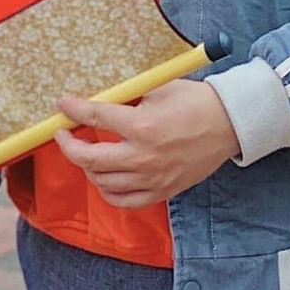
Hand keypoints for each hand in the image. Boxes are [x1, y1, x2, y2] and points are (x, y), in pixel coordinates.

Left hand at [54, 79, 239, 208]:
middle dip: (69, 146)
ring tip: (84, 153)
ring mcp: (152, 178)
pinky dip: (107, 190)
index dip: (74, 110)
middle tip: (62, 135)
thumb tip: (99, 97)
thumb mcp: (159, 88)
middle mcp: (144, 156)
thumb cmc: (193, 101)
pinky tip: (103, 177)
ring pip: (104, 182)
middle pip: (91, 158)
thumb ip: (129, 96)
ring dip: (87, 167)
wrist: (226, 125)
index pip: (96, 118)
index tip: (62, 106)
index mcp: (143, 126)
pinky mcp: (161, 191)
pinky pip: (124, 201)